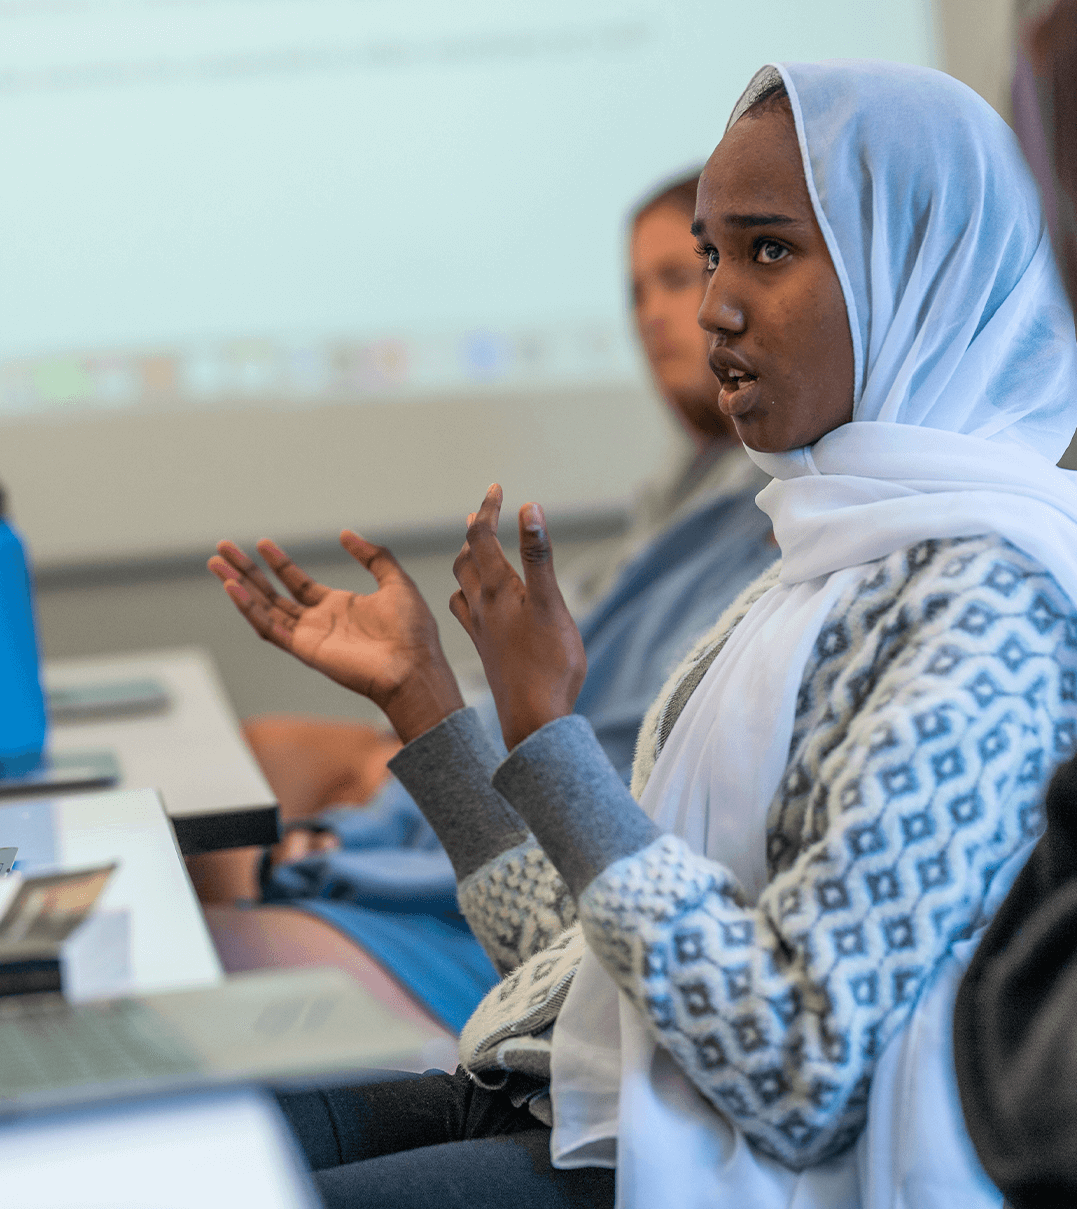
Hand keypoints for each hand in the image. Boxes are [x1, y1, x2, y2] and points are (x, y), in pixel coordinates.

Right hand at [208, 533, 463, 742]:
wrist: (414, 667)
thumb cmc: (413, 631)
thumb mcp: (396, 582)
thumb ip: (373, 556)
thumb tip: (346, 534)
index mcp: (338, 607)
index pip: (298, 582)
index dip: (280, 563)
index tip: (263, 543)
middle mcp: (319, 622)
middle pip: (273, 593)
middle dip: (247, 571)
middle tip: (222, 549)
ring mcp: (309, 637)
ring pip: (264, 608)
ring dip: (239, 586)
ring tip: (216, 563)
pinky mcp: (305, 650)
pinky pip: (270, 628)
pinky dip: (249, 609)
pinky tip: (233, 588)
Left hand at [450, 485, 585, 749]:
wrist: (532, 719)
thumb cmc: (548, 664)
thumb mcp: (550, 604)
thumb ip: (538, 556)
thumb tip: (528, 508)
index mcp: (497, 589)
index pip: (483, 536)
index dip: (489, 509)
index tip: (496, 488)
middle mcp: (481, 606)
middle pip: (468, 558)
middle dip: (477, 532)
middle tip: (485, 513)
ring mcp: (480, 629)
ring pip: (463, 585)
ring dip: (468, 562)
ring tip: (474, 550)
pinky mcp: (485, 649)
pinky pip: (465, 611)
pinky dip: (469, 593)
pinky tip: (475, 603)